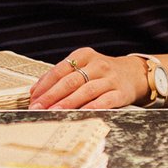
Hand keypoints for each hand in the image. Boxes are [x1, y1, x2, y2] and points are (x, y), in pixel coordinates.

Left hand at [28, 47, 149, 109]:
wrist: (134, 73)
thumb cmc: (102, 72)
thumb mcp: (84, 66)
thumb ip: (63, 76)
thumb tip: (37, 91)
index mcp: (85, 55)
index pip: (60, 69)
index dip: (45, 84)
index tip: (33, 97)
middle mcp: (97, 65)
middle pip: (71, 80)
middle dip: (52, 95)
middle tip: (38, 107)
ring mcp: (110, 78)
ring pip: (86, 90)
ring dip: (68, 103)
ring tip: (55, 112)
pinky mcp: (121, 92)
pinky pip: (105, 100)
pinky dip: (93, 107)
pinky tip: (82, 113)